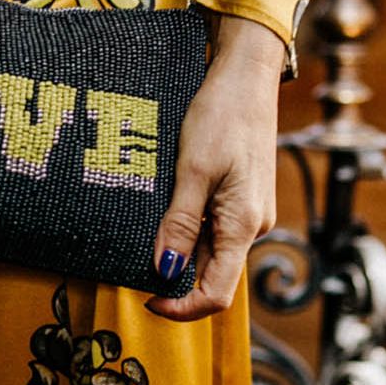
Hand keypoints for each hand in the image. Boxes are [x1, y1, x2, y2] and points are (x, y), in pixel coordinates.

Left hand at [147, 13, 282, 320]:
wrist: (245, 77)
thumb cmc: (222, 115)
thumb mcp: (193, 169)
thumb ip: (180, 224)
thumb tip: (166, 272)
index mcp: (244, 225)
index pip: (217, 293)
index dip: (181, 307)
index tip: (146, 298)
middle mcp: (252, 225)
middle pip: (212, 273)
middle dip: (175, 275)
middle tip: (134, 257)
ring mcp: (247, 211)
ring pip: (210, 249)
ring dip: (179, 248)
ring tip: (145, 226)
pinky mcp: (240, 195)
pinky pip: (213, 225)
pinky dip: (187, 226)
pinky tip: (165, 207)